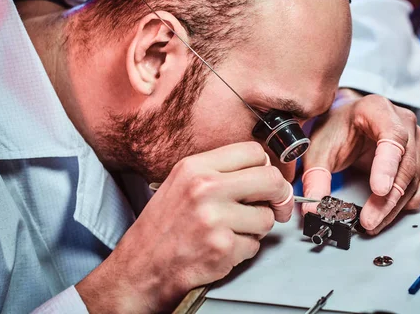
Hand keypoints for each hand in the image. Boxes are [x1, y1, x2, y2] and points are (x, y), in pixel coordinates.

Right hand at [76, 142, 292, 312]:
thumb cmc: (162, 227)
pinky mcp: (222, 248)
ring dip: (256, 229)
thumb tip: (263, 169)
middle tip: (276, 205)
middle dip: (279, 195)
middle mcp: (206, 188)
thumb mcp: (182, 182)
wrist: (140, 267)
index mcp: (196, 167)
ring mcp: (215, 219)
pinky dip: (243, 250)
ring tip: (231, 231)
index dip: (267, 167)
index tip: (267, 179)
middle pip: (270, 179)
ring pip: (266, 218)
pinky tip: (222, 248)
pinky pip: (255, 245)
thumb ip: (219, 172)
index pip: (254, 152)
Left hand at [301, 91, 419, 234]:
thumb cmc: (338, 128)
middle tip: (370, 220)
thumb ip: (315, 176)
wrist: (347, 122)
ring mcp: (416, 140)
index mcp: (378, 109)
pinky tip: (391, 210)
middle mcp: (403, 122)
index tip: (378, 189)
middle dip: (388, 198)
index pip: (392, 136)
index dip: (387, 165)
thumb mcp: (319, 148)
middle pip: (405, 164)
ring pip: (415, 178)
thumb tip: (314, 206)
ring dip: (396, 205)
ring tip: (373, 222)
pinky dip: (409, 201)